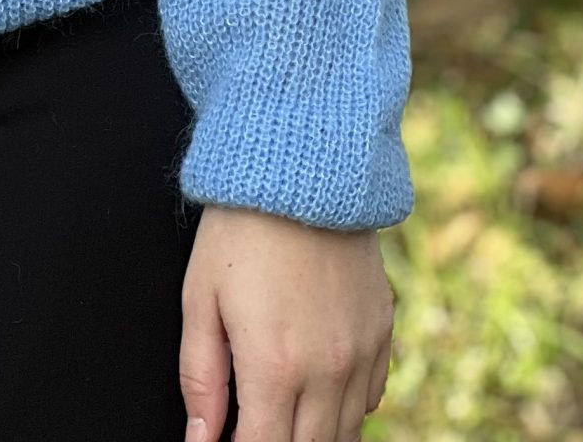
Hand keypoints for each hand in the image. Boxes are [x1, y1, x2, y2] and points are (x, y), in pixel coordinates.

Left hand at [180, 203, 393, 441]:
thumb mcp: (200, 297)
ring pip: (346, 434)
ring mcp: (361, 353)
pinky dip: (347, 409)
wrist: (302, 167)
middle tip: (253, 425)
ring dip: (313, 436)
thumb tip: (200, 438)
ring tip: (283, 416)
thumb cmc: (241, 228)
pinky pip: (372, 397)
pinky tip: (319, 393)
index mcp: (274, 367)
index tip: (225, 441)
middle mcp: (326, 371)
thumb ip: (200, 377)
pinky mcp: (382, 331)